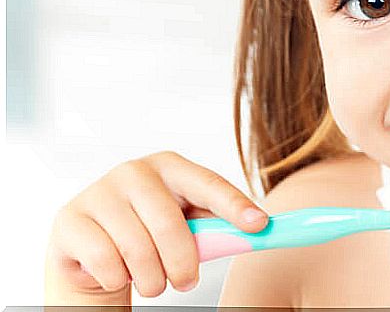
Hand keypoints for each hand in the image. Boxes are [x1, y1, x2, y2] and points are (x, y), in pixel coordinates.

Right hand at [44, 150, 268, 303]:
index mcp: (169, 165)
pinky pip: (106, 262)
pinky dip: (118, 279)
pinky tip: (119, 274)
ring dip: (152, 278)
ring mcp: (99, 192)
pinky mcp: (70, 219)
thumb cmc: (150, 232)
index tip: (258, 225)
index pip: (208, 183)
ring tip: (154, 281)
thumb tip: (262, 228)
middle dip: (184, 263)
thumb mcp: (187, 223)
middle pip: (170, 224)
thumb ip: (218, 224)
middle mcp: (134, 171)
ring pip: (137, 248)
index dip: (234, 205)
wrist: (91, 251)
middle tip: (187, 282)